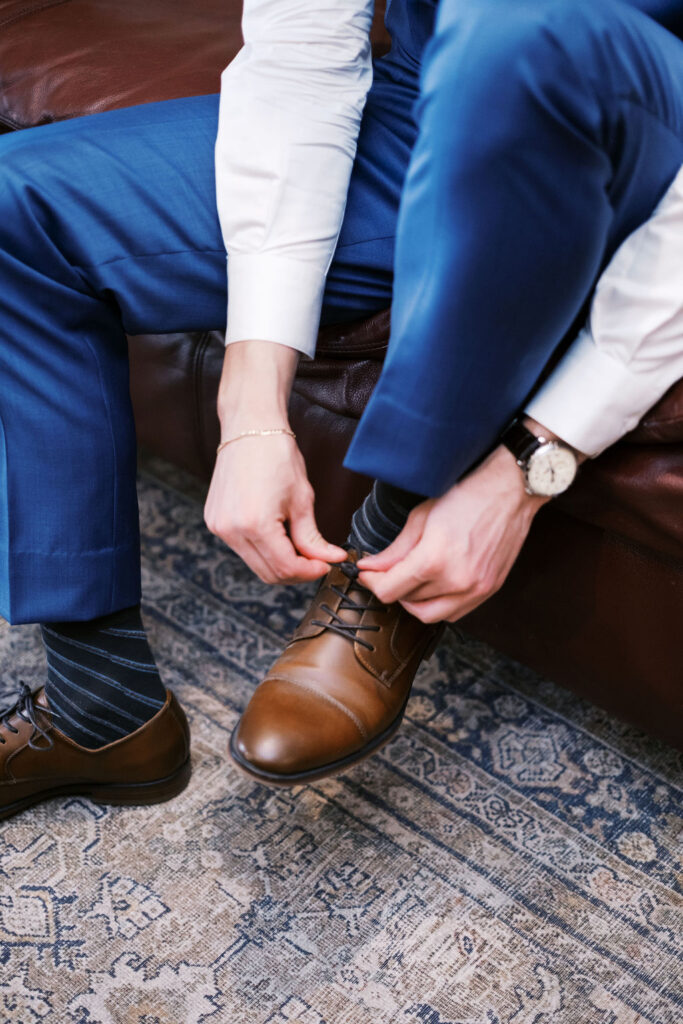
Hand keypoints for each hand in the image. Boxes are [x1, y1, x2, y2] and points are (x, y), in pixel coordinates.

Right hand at [205, 339, 345, 582]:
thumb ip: (313, 538)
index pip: (286, 567)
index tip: (327, 564)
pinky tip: (278, 536)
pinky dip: (263, 550)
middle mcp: (232, 530)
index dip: (310, 571)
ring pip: (255, 564)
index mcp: (256, 524)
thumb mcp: (302, 499)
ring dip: (280, 563)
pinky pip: (243, 549)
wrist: (249, 428)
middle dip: (297, 572)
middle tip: (317, 560)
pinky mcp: (215, 522)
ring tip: (300, 547)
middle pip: (269, 573)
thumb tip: (331, 560)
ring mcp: (219, 527)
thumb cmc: (278, 456)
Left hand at [356, 445, 548, 622]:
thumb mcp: (421, 517)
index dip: (371, 583)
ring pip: (431, 615)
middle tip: (387, 572)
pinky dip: (439, 605)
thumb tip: (370, 567)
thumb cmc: (467, 495)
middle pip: (408, 603)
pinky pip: (455, 613)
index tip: (366, 573)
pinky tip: (433, 586)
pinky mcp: (489, 590)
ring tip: (410, 580)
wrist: (511, 491)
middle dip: (392, 589)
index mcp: (434, 561)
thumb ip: (394, 550)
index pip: (389, 591)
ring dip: (414, 602)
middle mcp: (456, 582)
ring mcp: (476, 590)